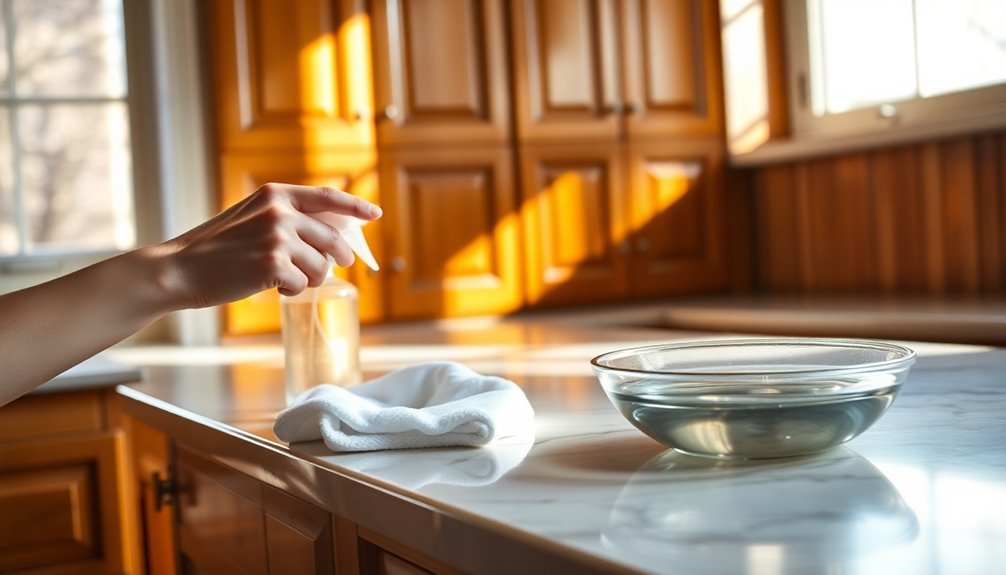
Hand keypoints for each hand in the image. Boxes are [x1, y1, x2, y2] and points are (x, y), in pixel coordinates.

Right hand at [159, 183, 381, 308]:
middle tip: (334, 267)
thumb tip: (334, 235)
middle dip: (338, 258)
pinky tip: (271, 287)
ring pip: (322, 266)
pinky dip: (292, 291)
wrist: (180, 269)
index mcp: (276, 194)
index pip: (327, 197)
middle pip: (333, 239)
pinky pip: (304, 284)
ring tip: (282, 278)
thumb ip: (289, 218)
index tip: (374, 214)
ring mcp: (278, 236)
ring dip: (309, 279)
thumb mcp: (253, 217)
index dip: (355, 206)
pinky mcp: (274, 264)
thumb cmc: (217, 249)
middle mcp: (280, 211)